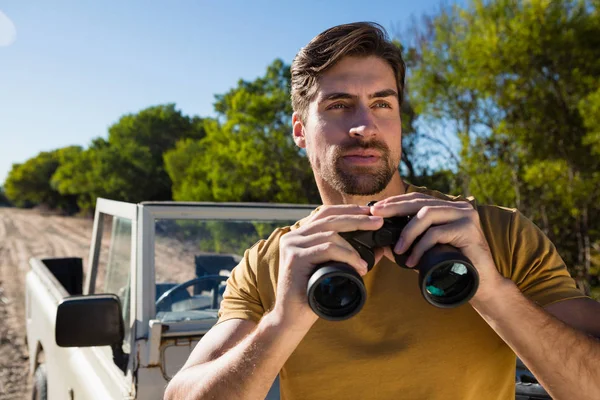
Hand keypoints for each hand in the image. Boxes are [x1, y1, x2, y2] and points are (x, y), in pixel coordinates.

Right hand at [274, 205, 384, 327]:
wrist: (292, 318)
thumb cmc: (313, 295)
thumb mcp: (334, 270)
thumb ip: (351, 256)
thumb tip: (379, 249)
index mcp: (299, 235)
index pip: (325, 213)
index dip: (348, 210)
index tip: (370, 212)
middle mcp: (293, 237)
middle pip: (329, 219)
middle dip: (357, 219)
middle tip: (378, 221)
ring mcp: (292, 246)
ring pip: (330, 235)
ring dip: (353, 248)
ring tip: (365, 263)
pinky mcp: (294, 258)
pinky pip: (327, 249)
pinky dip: (346, 256)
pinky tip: (358, 266)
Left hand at [369, 192, 505, 303]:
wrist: (481, 285)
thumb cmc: (452, 267)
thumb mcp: (425, 253)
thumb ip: (407, 245)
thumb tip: (381, 245)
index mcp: (449, 208)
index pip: (418, 199)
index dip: (396, 202)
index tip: (376, 209)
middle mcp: (459, 207)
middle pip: (420, 202)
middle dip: (394, 209)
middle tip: (376, 217)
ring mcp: (465, 215)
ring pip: (427, 215)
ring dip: (408, 232)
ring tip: (398, 249)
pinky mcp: (469, 229)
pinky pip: (436, 233)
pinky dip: (420, 247)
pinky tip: (412, 261)